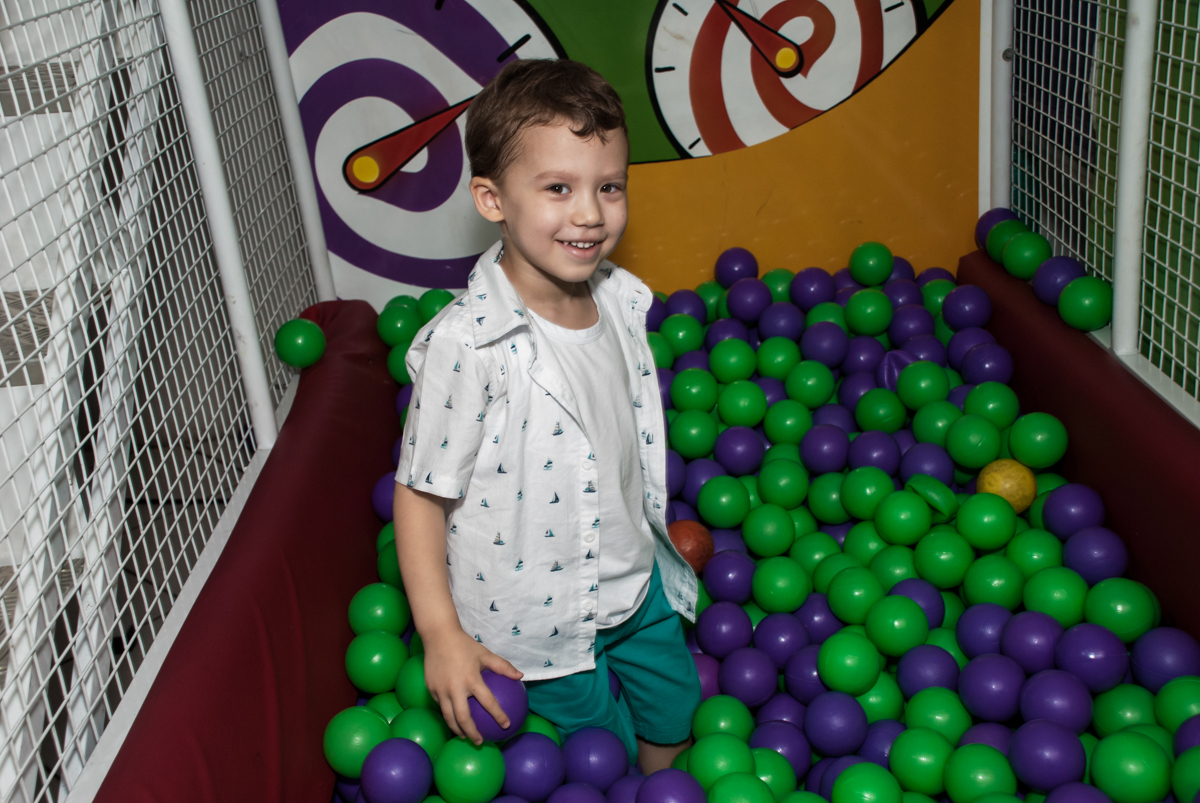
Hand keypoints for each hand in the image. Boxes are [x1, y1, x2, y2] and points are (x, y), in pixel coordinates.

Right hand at [422, 628, 523, 744]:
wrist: (438, 636)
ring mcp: (441, 690)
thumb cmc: (464, 645)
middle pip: (463, 718)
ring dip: (457, 729)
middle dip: (472, 733)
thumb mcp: (485, 654)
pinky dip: (448, 714)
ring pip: (448, 717)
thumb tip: (520, 676)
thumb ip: (503, 666)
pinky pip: (440, 705)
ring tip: (464, 736)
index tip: (506, 725)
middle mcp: (455, 688)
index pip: (488, 702)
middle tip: (480, 741)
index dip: (498, 715)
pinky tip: (453, 718)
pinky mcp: (431, 689)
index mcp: (471, 680)